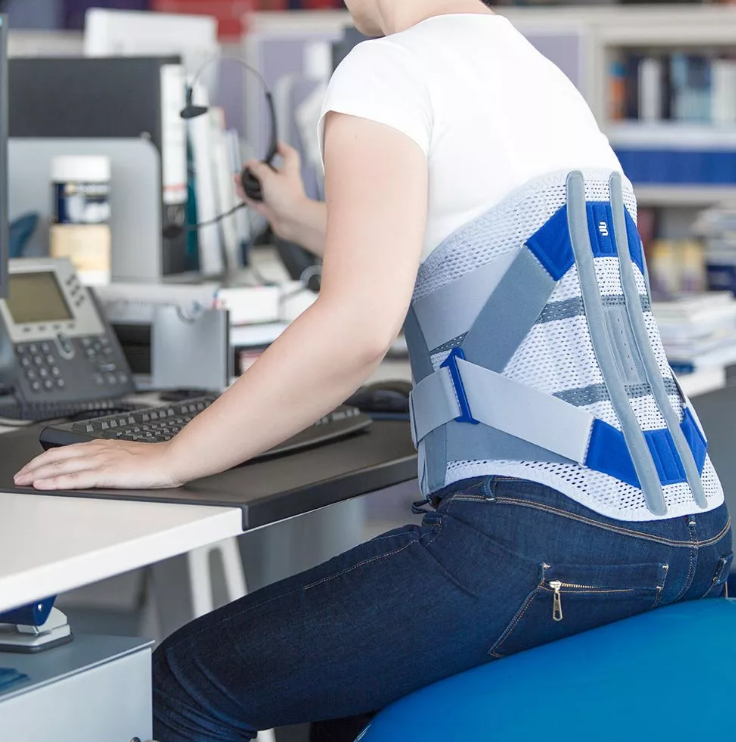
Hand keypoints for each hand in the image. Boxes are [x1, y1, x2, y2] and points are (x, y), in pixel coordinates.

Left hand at [14, 439, 182, 490]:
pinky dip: (56, 481)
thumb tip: (100, 470)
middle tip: (19, 476)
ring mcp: (102, 461)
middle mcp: (99, 451)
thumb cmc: (158, 460)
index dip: (45, 458)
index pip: (66, 450)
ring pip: (62, 466)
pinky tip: (44, 485)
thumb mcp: (130, 456)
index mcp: (104, 446)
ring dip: (39, 474)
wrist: (173, 459)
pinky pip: (76, 478)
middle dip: (34, 466)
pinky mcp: (107, 474)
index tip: (32, 466)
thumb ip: (112, 460)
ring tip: (23, 481)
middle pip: (58, 456)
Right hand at [236, 141, 311, 241]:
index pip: (289, 155)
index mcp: (289, 171)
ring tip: (237, 179)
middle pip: (269, 172)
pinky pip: (256, 200)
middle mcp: (283, 183)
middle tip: (245, 168)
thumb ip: (258, 168)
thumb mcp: (269, 177)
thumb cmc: (288, 199)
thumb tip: (251, 163)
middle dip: (256, 169)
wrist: (292, 222)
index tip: (273, 145)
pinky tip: (239, 191)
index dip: (282, 148)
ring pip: (260, 187)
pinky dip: (247, 196)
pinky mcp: (271, 209)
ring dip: (248, 183)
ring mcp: (277, 197)